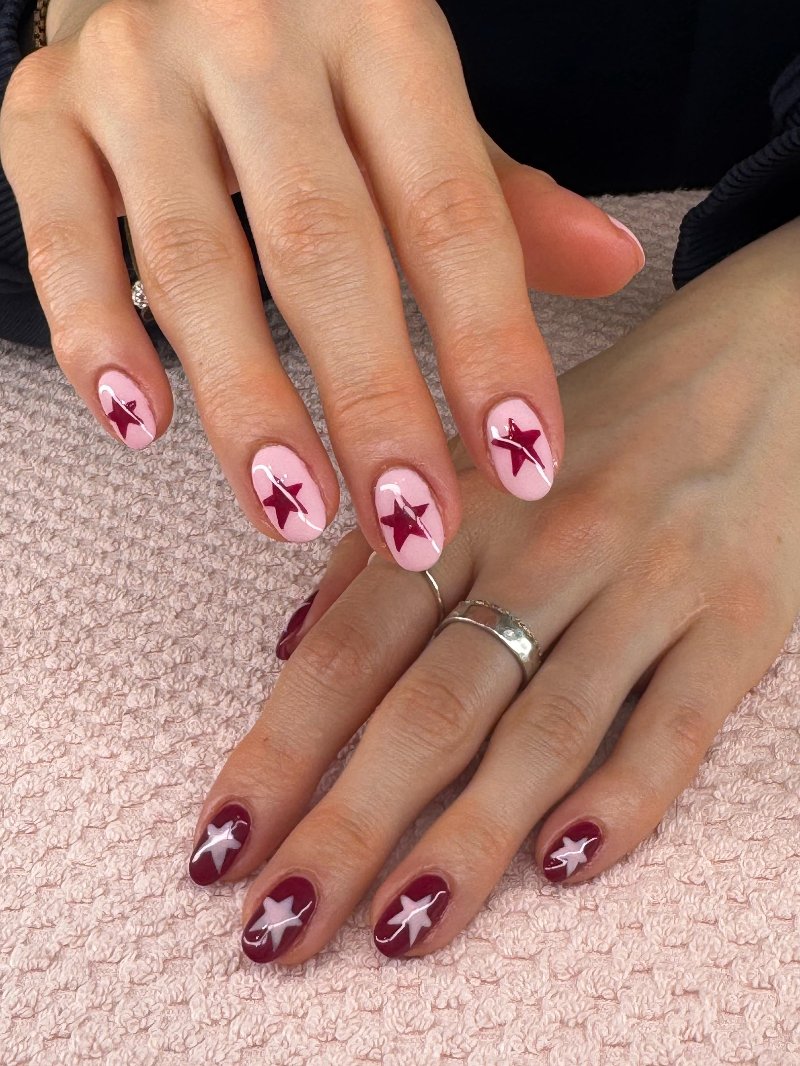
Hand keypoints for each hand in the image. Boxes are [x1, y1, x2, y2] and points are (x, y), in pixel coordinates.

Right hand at [0, 0, 642, 567]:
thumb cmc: (310, 57)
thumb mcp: (415, 102)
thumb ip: (494, 191)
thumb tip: (611, 268)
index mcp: (378, 25)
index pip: (450, 208)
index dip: (489, 344)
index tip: (521, 461)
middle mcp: (255, 33)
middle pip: (323, 245)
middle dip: (374, 402)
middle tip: (413, 522)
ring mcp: (135, 71)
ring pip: (194, 259)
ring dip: (247, 403)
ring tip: (294, 510)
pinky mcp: (40, 112)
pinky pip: (60, 239)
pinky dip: (97, 338)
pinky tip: (141, 426)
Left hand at [186, 217, 798, 962]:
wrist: (761, 365)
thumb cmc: (596, 427)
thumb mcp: (472, 461)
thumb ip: (381, 553)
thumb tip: (289, 651)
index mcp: (464, 510)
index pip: (347, 650)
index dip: (278, 752)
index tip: (221, 845)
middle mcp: (545, 548)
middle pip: (431, 705)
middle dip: (347, 825)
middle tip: (278, 928)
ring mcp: (646, 585)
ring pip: (545, 728)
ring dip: (467, 840)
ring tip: (398, 931)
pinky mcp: (738, 619)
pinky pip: (677, 721)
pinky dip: (624, 796)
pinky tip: (563, 866)